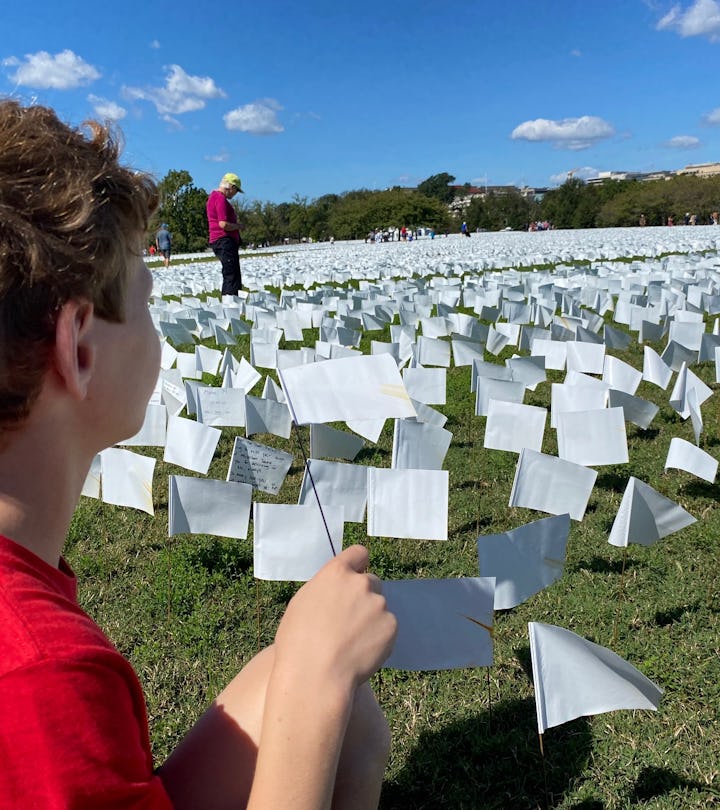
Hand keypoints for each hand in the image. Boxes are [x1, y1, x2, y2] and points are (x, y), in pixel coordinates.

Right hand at [273, 546, 396, 689]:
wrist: (316, 675)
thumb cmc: (297, 642)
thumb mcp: (302, 603)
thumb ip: (326, 589)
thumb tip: (336, 591)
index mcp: (336, 573)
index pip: (358, 553)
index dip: (358, 564)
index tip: (356, 575)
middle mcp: (360, 583)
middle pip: (371, 581)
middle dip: (364, 596)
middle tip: (350, 621)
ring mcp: (378, 604)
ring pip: (379, 607)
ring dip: (371, 619)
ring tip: (352, 643)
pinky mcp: (391, 626)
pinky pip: (387, 627)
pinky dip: (379, 638)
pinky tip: (361, 652)